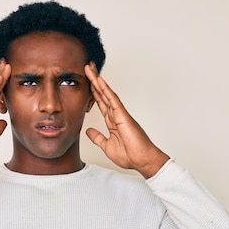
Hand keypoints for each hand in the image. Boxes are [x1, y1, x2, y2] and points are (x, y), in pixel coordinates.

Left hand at [85, 62, 169, 177]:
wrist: (142, 161)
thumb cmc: (130, 155)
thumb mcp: (107, 146)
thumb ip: (98, 137)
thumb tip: (88, 131)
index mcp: (112, 122)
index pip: (100, 103)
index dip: (93, 92)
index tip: (86, 81)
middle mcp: (116, 115)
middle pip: (102, 94)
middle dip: (94, 81)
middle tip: (87, 67)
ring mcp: (120, 114)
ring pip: (107, 93)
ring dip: (98, 80)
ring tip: (89, 68)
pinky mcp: (123, 115)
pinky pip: (113, 99)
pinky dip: (106, 89)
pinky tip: (99, 80)